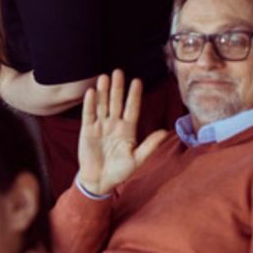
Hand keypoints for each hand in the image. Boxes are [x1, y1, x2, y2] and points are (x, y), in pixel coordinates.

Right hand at [76, 70, 167, 194]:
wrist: (100, 181)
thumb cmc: (120, 171)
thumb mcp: (137, 159)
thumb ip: (150, 145)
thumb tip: (165, 132)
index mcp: (127, 130)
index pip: (132, 108)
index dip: (134, 95)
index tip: (137, 81)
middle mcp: (114, 124)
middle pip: (116, 102)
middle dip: (117, 87)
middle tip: (118, 71)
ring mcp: (100, 126)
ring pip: (102, 105)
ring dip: (103, 91)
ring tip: (104, 77)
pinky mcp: (87, 131)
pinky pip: (88, 114)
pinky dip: (89, 104)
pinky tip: (91, 92)